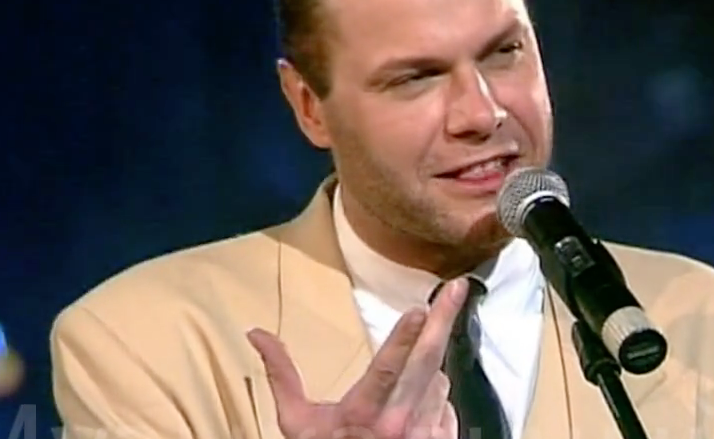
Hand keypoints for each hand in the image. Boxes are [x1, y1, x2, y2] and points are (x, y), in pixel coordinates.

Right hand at [248, 277, 468, 438]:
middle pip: (427, 363)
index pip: (387, 371)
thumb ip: (281, 375)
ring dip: (428, 369)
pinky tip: (417, 403)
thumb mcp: (297, 422)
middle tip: (457, 289)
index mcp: (362, 415)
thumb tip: (255, 332)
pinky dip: (435, 397)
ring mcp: (424, 437)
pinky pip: (446, 405)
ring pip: (439, 380)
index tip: (419, 310)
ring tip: (406, 377)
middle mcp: (399, 425)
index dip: (403, 339)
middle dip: (443, 321)